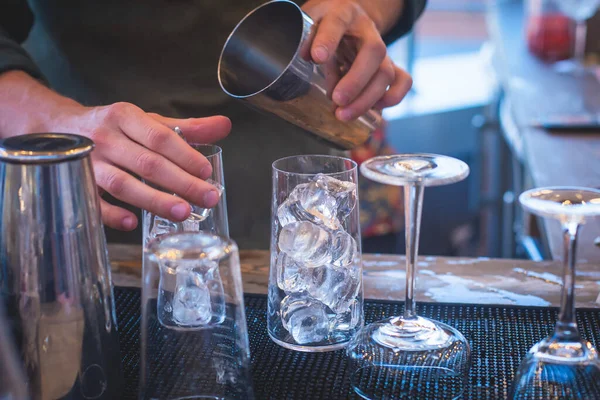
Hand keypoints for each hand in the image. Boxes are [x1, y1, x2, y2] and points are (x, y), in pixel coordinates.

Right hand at [56, 102, 230, 230]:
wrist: (58, 127)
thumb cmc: (114, 128)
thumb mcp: (147, 121)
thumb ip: (186, 128)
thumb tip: (224, 126)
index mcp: (126, 117)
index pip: (159, 137)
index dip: (185, 155)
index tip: (206, 172)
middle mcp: (105, 138)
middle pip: (147, 163)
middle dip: (181, 183)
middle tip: (207, 198)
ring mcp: (89, 162)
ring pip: (122, 184)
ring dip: (153, 200)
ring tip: (182, 213)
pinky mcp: (76, 183)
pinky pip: (93, 201)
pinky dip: (111, 213)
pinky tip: (132, 222)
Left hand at [302, 0, 411, 120]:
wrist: (349, 19)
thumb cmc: (326, 23)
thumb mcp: (312, 23)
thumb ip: (307, 39)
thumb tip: (305, 57)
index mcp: (343, 14)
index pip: (337, 23)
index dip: (328, 41)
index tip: (317, 58)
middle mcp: (367, 31)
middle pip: (373, 53)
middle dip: (356, 82)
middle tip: (337, 100)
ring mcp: (382, 49)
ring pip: (386, 72)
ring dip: (367, 99)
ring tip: (344, 115)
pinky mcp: (390, 64)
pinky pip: (403, 80)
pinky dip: (393, 97)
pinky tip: (375, 110)